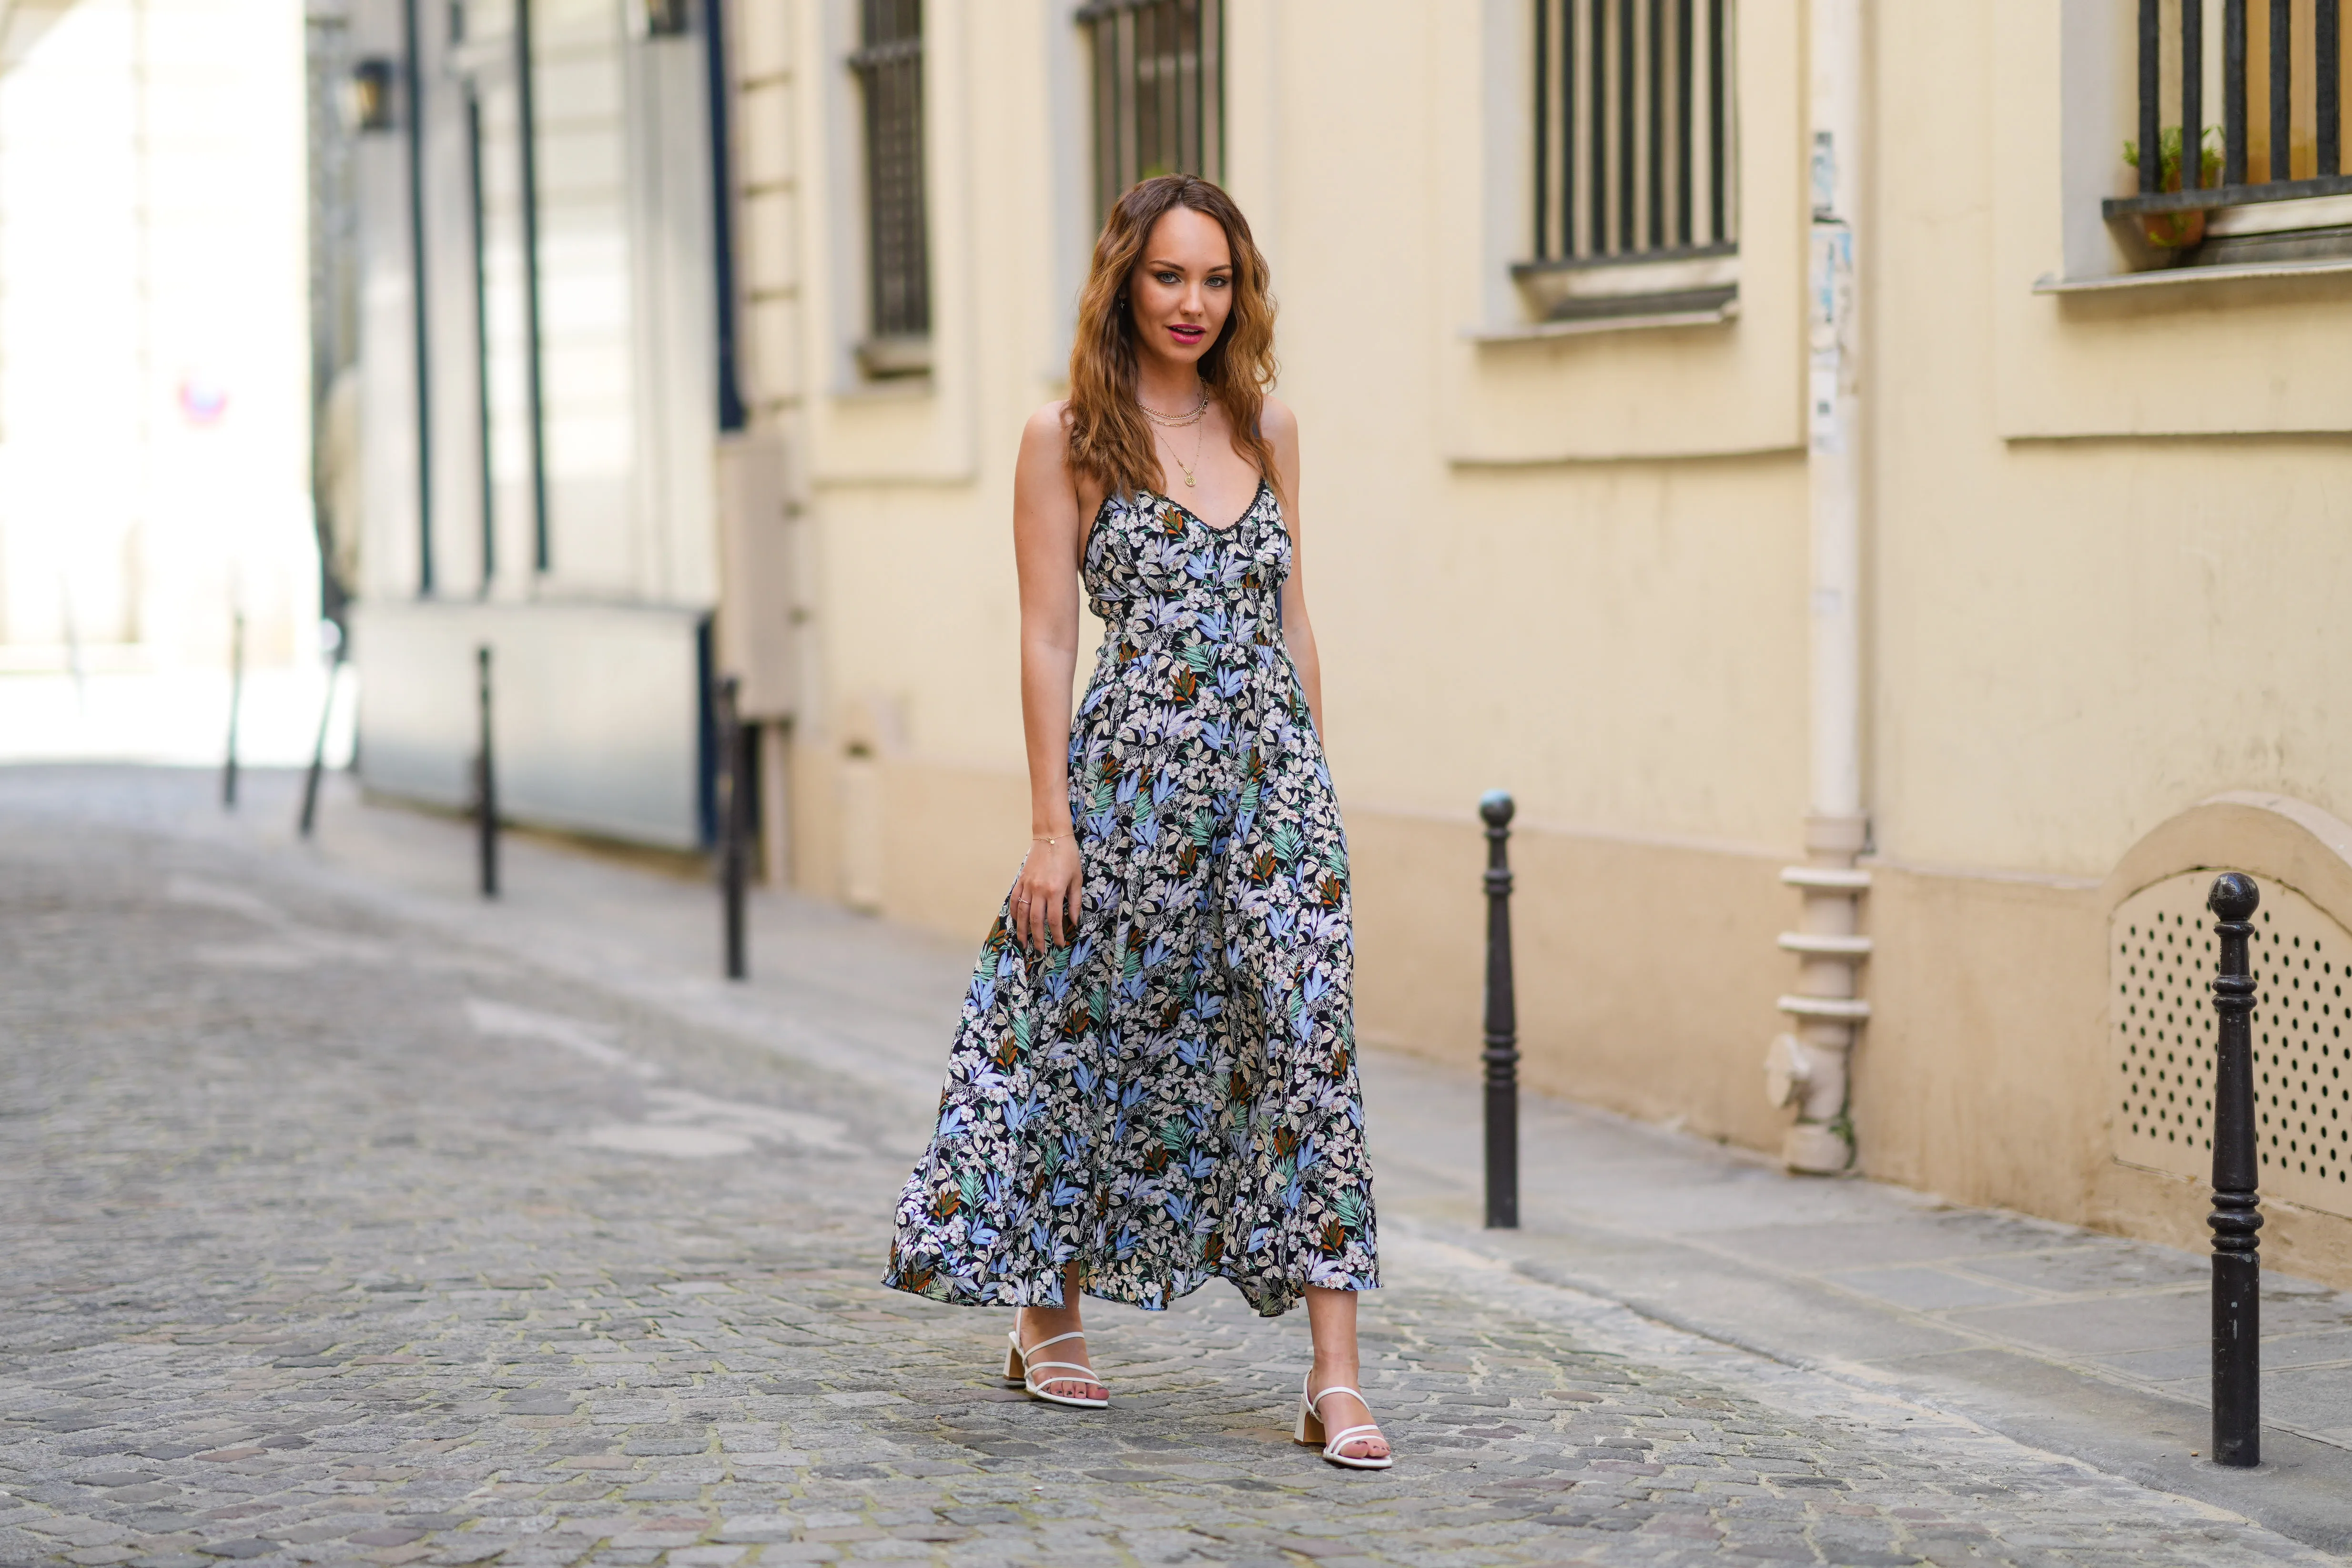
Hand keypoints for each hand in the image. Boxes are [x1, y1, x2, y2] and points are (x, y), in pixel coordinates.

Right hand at [1013, 834, 1081, 954]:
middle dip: (1038, 939)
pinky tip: (1016, 922)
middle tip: (1039, 952)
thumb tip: (1074, 922)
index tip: (1059, 945)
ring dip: (1022, 930)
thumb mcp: (1077, 879)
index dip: (1056, 935)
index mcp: (1055, 891)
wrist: (1051, 836)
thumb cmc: (1068, 856)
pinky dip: (1015, 913)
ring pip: (1022, 913)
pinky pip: (1015, 900)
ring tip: (1023, 943)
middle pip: (1036, 921)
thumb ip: (1074, 902)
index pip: (1054, 920)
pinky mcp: (1021, 880)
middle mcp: (1039, 890)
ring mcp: (1028, 885)